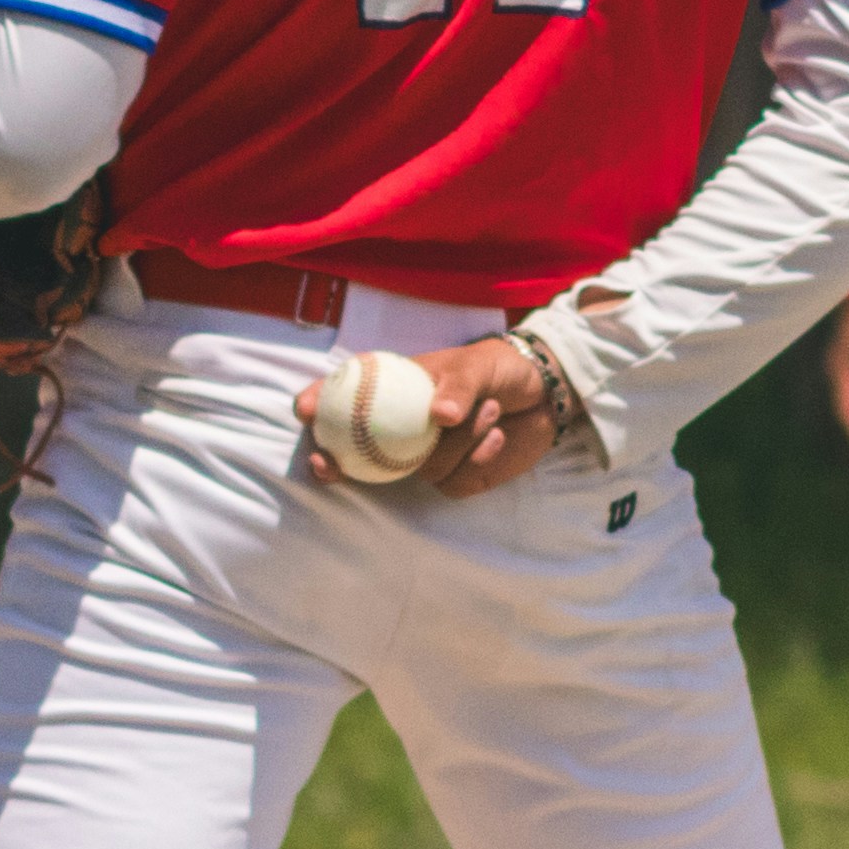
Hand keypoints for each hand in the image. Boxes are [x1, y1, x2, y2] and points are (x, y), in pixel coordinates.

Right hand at [292, 330, 574, 498]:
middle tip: (327, 464)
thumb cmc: (499, 368)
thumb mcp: (477, 365)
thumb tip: (440, 416)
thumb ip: (458, 386)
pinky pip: (451, 483)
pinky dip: (475, 460)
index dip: (315, 404)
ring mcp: (426, 457)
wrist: (545, 397)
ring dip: (455, 444)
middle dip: (333, 462)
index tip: (304, 410)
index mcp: (396, 389)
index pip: (344, 396)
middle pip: (354, 452)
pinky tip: (496, 437)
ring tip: (491, 410)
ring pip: (417, 470)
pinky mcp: (455, 479)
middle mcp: (403, 427)